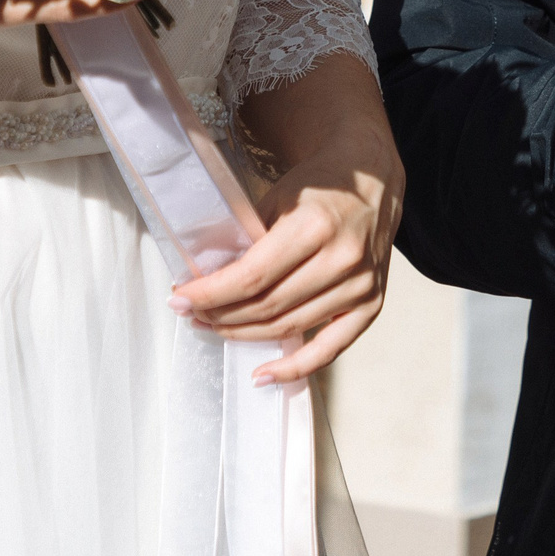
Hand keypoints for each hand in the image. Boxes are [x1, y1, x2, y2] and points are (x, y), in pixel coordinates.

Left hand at [172, 122, 402, 385]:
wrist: (374, 180)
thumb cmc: (320, 184)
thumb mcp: (278, 197)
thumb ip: (249, 239)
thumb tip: (208, 280)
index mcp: (316, 225)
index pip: (252, 276)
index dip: (211, 294)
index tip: (180, 299)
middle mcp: (342, 259)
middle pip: (267, 306)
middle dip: (220, 314)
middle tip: (192, 313)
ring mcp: (360, 286)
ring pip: (289, 328)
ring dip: (244, 334)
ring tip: (214, 327)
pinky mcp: (370, 304)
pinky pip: (330, 349)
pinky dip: (294, 368)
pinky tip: (263, 375)